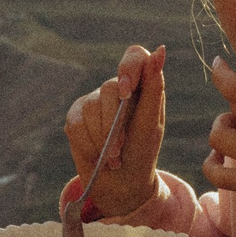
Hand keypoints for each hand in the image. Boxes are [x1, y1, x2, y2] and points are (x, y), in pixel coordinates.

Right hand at [64, 45, 168, 218]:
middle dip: (116, 123)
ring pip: (92, 108)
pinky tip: (97, 154)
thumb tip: (160, 50)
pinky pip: (76, 124)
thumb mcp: (152, 124)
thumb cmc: (142, 153)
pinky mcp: (75, 118)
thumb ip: (153, 87)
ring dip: (103, 139)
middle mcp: (116, 89)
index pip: (134, 56)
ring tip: (112, 156)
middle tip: (122, 147)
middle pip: (111, 88)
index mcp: (141, 86)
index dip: (129, 68)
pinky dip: (88, 145)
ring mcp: (93, 102)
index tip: (127, 92)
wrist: (122, 186)